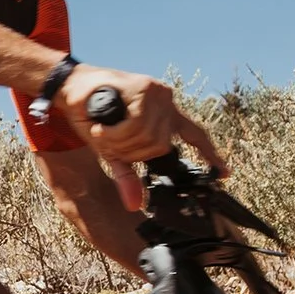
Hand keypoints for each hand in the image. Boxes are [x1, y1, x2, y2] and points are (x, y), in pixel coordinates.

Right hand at [62, 67, 224, 211]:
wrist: (70, 90)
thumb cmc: (94, 118)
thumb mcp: (113, 151)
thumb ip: (128, 175)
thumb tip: (135, 205)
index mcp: (164, 117)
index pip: (194, 135)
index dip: (209, 154)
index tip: (224, 173)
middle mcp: (166, 104)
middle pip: (160, 147)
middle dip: (130, 152)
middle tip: (108, 141)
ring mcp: (158, 94)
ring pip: (148, 138)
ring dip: (119, 142)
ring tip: (102, 131)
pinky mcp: (145, 88)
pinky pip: (135, 126)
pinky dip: (114, 133)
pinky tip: (101, 127)